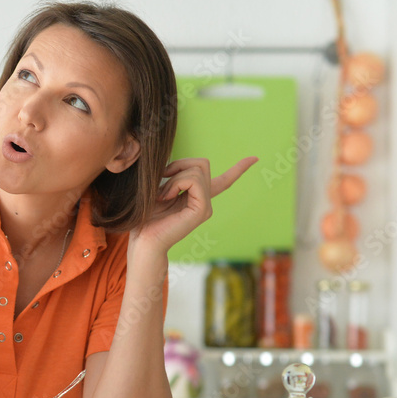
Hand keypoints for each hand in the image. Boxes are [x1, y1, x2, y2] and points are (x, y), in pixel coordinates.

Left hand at [130, 156, 258, 254]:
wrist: (141, 239)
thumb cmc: (143, 215)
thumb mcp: (157, 188)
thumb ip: (171, 176)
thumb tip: (171, 163)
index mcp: (196, 198)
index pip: (223, 181)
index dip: (239, 169)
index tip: (254, 158)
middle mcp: (205, 202)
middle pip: (201, 163)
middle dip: (179, 165)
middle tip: (162, 183)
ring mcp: (206, 206)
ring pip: (197, 170)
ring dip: (174, 177)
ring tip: (162, 196)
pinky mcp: (202, 210)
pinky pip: (193, 180)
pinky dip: (176, 183)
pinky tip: (166, 197)